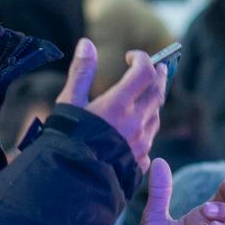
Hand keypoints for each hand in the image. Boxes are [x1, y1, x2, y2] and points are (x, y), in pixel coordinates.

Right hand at [56, 38, 165, 172]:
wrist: (71, 180)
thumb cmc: (66, 140)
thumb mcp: (69, 103)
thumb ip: (80, 72)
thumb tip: (87, 44)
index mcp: (118, 104)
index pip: (144, 71)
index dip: (141, 58)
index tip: (130, 56)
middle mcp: (135, 122)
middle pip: (158, 90)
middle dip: (158, 74)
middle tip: (157, 66)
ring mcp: (140, 143)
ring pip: (156, 114)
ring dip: (154, 100)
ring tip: (147, 93)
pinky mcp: (139, 160)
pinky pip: (150, 138)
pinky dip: (147, 124)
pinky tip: (138, 125)